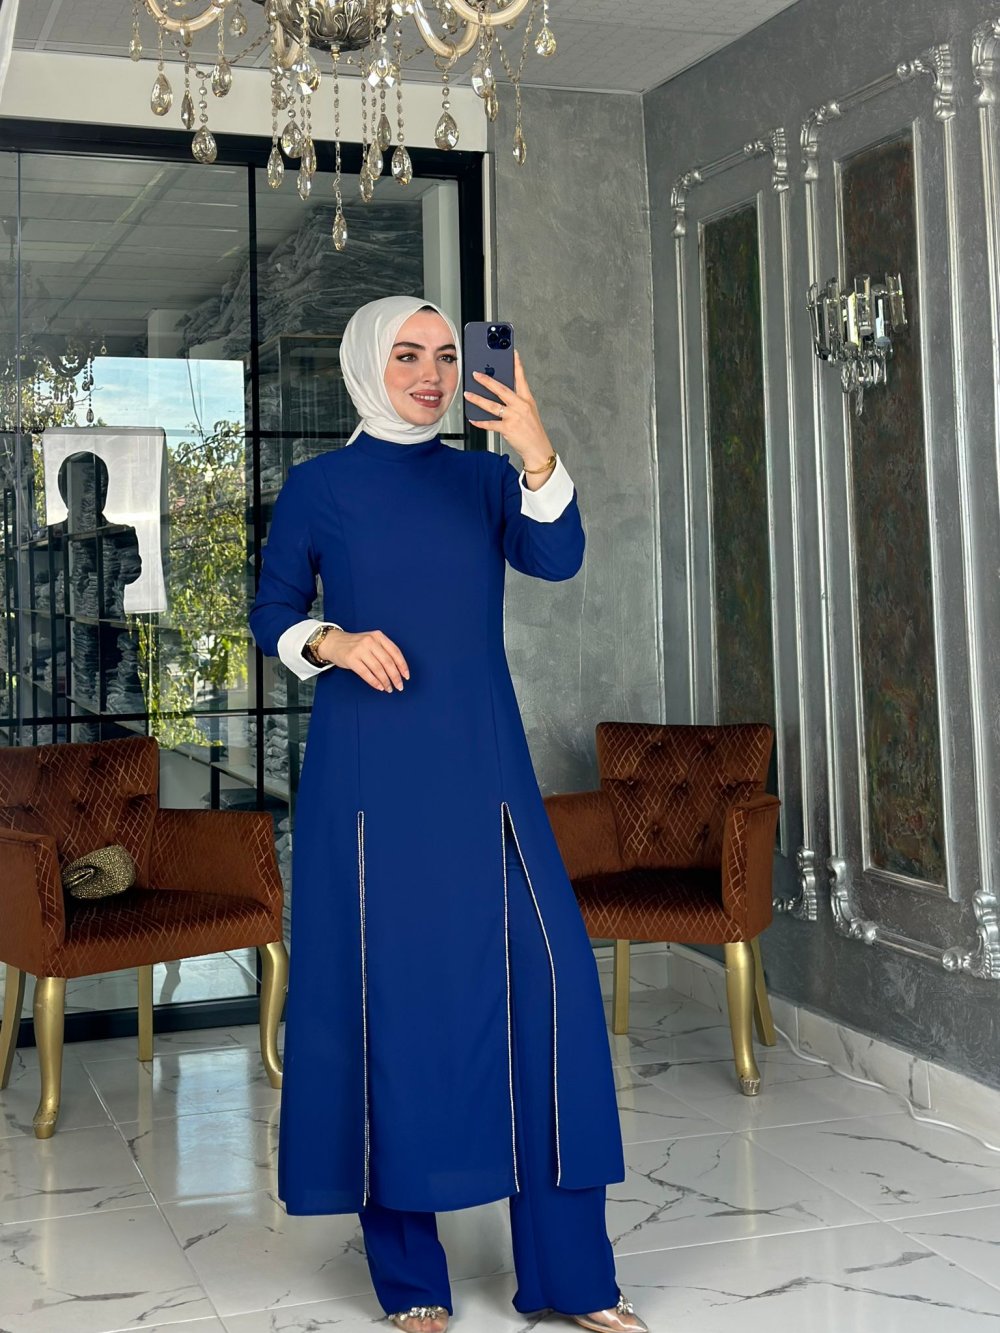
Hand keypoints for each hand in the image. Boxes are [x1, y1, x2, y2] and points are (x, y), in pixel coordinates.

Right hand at [320, 628, 409, 692]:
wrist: (333, 642)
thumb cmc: (356, 645)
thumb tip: (398, 670)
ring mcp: (360, 649)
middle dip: (395, 676)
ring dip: (385, 681)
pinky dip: (374, 682)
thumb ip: (384, 651)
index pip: (395, 652)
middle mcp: (370, 641)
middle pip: (387, 662)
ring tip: (389, 689)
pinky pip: (366, 673)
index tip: (406, 676)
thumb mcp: (372, 642)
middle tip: (399, 686)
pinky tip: (379, 687)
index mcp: (378, 636)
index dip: (402, 665)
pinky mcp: (351, 658)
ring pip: (378, 669)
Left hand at [463, 350, 555, 478]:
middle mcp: (520, 406)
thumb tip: (500, 393)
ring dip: (478, 399)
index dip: (517, 365)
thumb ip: (516, 401)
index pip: (521, 378)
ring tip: (468, 395)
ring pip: (492, 406)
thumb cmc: (533, 430)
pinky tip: (473, 419)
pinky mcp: (508, 429)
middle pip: (501, 389)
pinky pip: (490, 424)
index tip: (513, 353)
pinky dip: (480, 422)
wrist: (538, 449)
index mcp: (527, 399)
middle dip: (487, 380)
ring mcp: (514, 417)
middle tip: (476, 374)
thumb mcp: (529, 411)